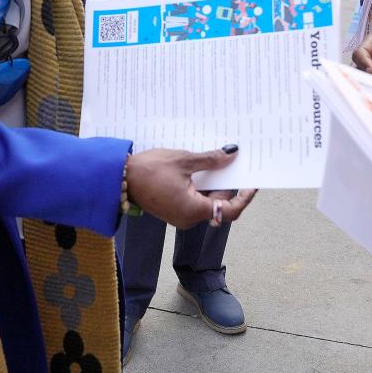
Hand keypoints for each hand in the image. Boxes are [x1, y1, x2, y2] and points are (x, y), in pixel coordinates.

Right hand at [126, 146, 256, 228]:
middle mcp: (188, 218)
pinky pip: (194, 200)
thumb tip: (232, 154)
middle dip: (228, 185)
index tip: (253, 182)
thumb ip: (211, 160)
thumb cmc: (149, 169)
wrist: (118, 177)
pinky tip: (204, 168)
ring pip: (206, 202)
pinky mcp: (173, 209)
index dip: (244, 197)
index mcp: (193, 210)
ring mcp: (180, 215)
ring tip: (220, 162)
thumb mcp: (185, 161)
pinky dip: (202, 186)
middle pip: (218, 205)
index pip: (229, 211)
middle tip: (236, 163)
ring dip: (214, 184)